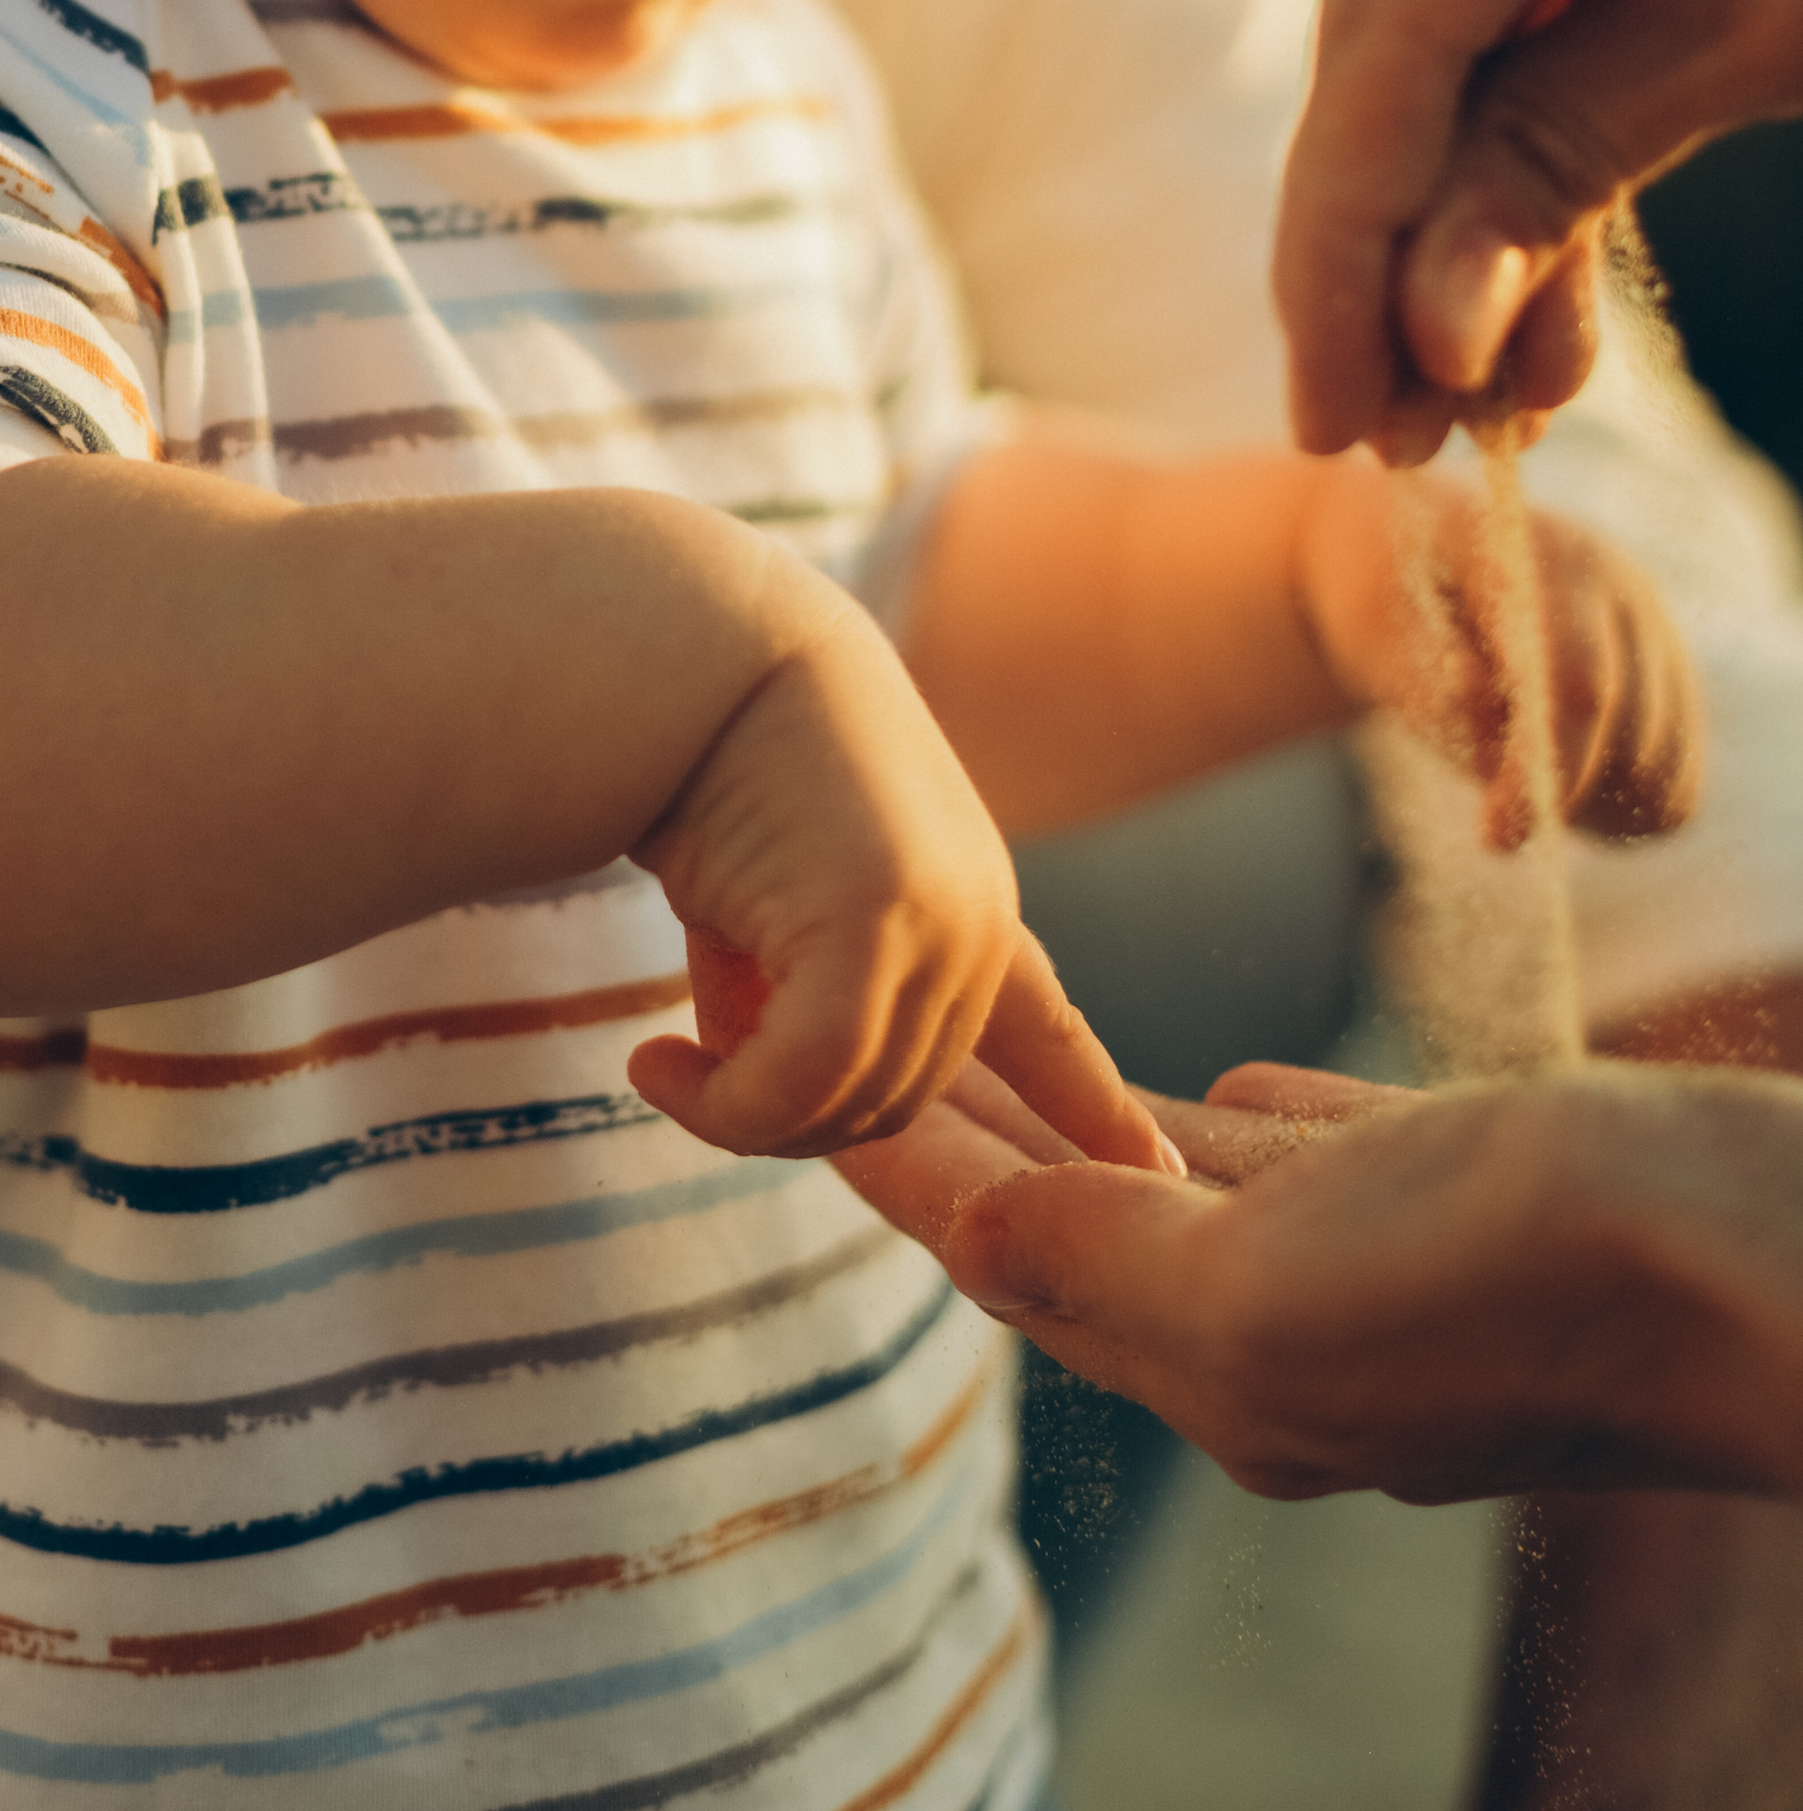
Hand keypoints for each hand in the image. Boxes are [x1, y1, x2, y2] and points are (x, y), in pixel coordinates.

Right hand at [623, 592, 1172, 1169]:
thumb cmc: (715, 752)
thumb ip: (789, 984)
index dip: (1094, 1104)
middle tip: (692, 1081)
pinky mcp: (875, 922)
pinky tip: (653, 1067)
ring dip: (745, 1116)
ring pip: (854, 1102)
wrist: (700, 647)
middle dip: (796, 1117)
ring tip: (662, 1067)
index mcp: (971, 901)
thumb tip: (743, 1074)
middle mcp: (976, 918)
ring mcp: (940, 920)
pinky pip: (804, 1080)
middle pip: (903, 1103)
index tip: (1157, 1162)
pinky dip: (726, 1104)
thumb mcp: (769, 890)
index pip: (1047, 1026)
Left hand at [839, 1059, 1802, 1507]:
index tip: (673, 1061)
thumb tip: (972, 1243)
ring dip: (1053, 1111)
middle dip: (915, 1116)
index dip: (829, 1136)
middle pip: (1045, 1205)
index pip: (973, 1230)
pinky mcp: (1469, 1203)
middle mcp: (1277, 1325)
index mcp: (1211, 1353)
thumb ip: (1115, 1266)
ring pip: (1168, 1180)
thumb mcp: (1283, 1289)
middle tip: (771, 1011)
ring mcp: (1376, 1271)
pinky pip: (1306, 1167)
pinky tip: (1207, 1091)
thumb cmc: (1543, 1277)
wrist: (1778, 1271)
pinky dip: (1230, 1127)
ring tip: (949, 1032)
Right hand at [1275, 0, 1802, 465]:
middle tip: (1383, 434)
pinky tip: (1535, 303)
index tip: (1325, 415)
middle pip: (1415, 3)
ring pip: (1470, 6)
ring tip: (1473, 405)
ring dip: (1467, 208)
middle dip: (1396, 234)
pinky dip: (1548, 127)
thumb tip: (1415, 325)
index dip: (1347, 222)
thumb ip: (1585, 150)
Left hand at [1293, 453, 1699, 843]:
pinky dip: (1624, 814)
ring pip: (1663, 770)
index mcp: (1549, 561)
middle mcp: (1621, 591)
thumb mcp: (1375, 635)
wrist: (1415, 561)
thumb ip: (1428, 684)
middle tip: (1492, 818)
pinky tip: (1560, 790)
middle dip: (1563, 797)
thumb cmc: (1382, 599)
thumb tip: (1485, 720)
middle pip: (1631, 734)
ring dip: (1595, 809)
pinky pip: (1676, 788)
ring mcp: (1658, 636)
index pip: (1577, 685)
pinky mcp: (1673, 685)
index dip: (1546, 772)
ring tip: (1517, 785)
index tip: (1495, 839)